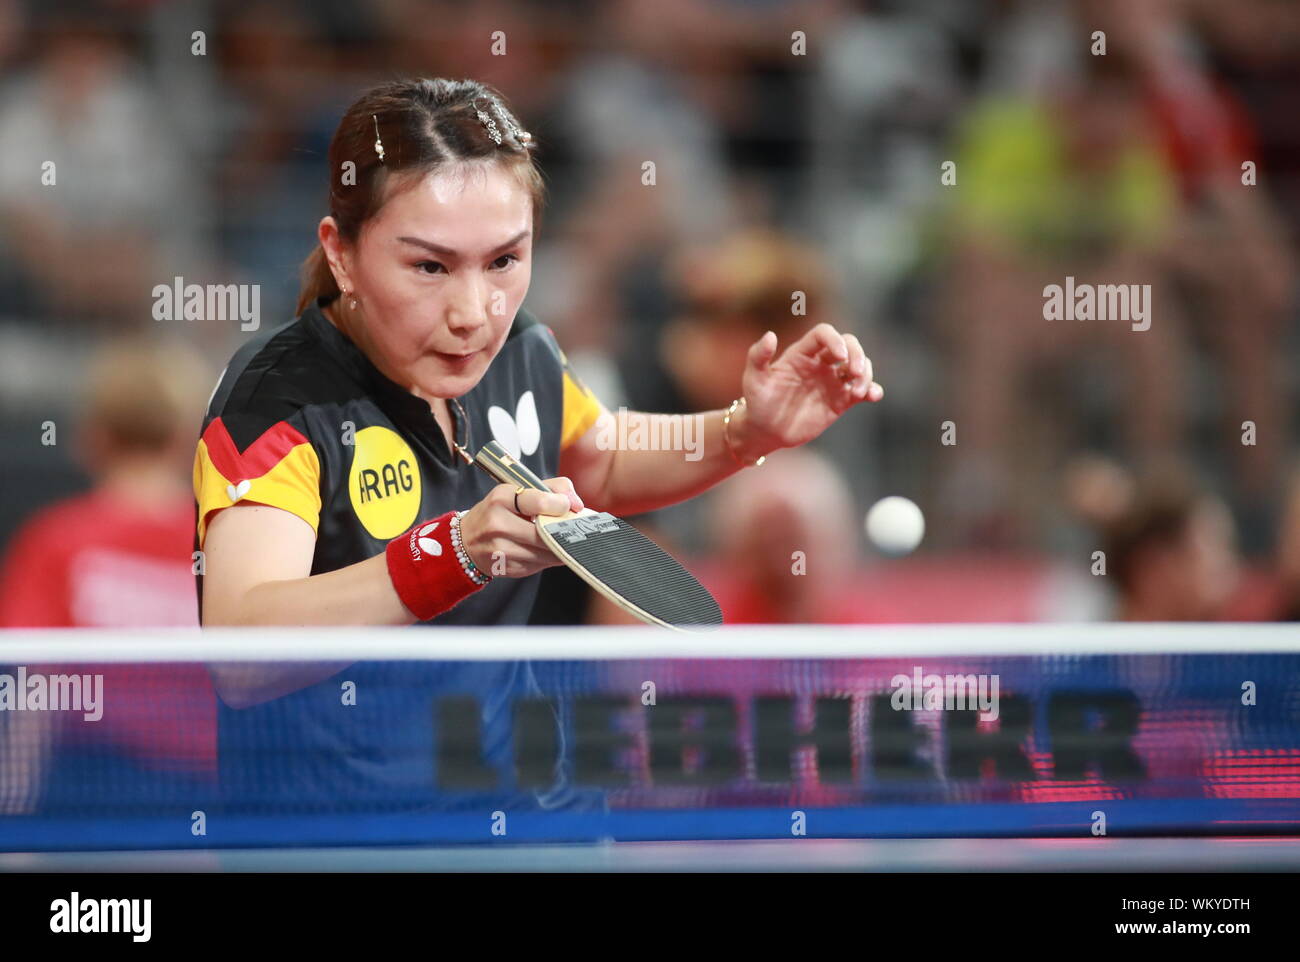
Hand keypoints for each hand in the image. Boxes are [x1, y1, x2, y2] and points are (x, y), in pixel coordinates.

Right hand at [457, 477, 584, 578]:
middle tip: (574, 527)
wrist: (465, 540)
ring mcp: (501, 549)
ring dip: (560, 547)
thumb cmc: (499, 511)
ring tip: (563, 538)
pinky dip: (549, 558)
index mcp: (501, 498)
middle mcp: (498, 524)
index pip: (540, 502)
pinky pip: (540, 565)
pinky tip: (547, 550)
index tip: (571, 506)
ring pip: (546, 553)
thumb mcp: (516, 491)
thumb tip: (577, 504)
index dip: (562, 505)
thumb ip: (551, 488)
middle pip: (546, 532)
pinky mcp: (507, 568)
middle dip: (564, 531)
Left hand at [731, 322, 882, 458]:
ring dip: (866, 373)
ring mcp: (832, 381)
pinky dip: (872, 390)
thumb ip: (758, 356)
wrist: (766, 431)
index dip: (835, 339)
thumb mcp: (753, 379)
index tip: (839, 356)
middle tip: (854, 372)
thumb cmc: (757, 402)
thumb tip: (770, 335)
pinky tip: (873, 396)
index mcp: (802, 353)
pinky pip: (861, 391)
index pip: (824, 334)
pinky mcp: (840, 400)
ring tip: (859, 390)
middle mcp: (820, 363)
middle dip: (857, 354)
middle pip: (848, 344)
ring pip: (859, 365)